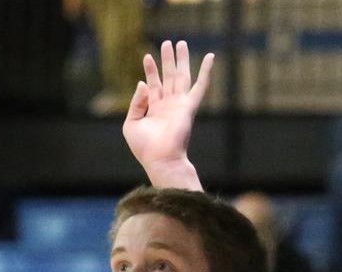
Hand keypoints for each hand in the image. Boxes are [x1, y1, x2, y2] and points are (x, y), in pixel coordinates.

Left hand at [122, 41, 214, 177]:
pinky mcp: (189, 107)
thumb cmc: (145, 147)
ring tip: (180, 42)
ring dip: (181, 60)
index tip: (147, 56)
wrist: (160, 159)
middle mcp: (169, 105)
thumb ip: (136, 103)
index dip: (150, 71)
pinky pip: (200, 86)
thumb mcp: (131, 123)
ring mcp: (180, 105)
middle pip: (169, 77)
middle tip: (167, 43)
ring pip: (182, 76)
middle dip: (168, 60)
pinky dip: (206, 71)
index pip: (153, 85)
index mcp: (155, 109)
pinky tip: (210, 57)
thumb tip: (142, 84)